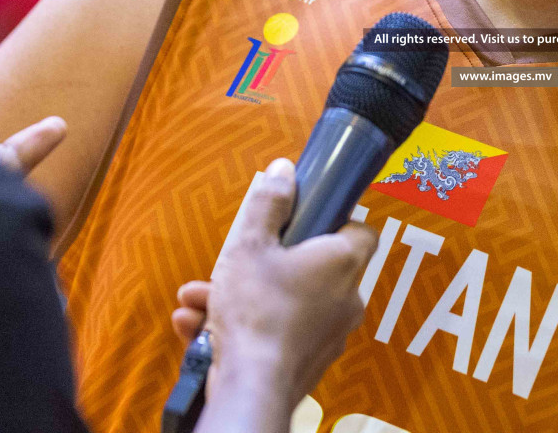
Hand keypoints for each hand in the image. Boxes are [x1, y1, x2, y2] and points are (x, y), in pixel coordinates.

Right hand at [192, 158, 376, 432]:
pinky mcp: (307, 362)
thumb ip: (268, 203)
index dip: (332, 220)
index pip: (359, 230)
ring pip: (284, 302)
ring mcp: (329, 334)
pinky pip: (275, 333)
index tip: (301, 220)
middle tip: (232, 261)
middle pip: (310, 266)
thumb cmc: (257, 309)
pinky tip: (197, 326)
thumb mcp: (251, 242)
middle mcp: (345, 298)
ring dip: (240, 296)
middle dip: (262, 262)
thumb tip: (284, 171)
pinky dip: (242, 327)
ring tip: (198, 297)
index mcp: (342, 262)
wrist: (252, 386)